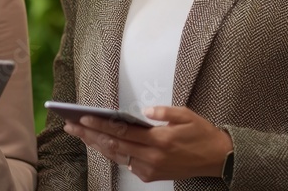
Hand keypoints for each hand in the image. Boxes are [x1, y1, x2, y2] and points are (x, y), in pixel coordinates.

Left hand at [63, 106, 232, 182]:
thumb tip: (145, 111)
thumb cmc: (201, 133)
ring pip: (116, 157)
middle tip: (70, 125)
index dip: (101, 125)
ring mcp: (150, 169)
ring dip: (95, 145)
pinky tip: (100, 144)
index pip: (123, 133)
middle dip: (89, 135)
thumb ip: (164, 112)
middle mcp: (152, 157)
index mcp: (160, 140)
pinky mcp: (151, 176)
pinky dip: (112, 153)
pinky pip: (126, 164)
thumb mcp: (187, 115)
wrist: (217, 159)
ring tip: (79, 133)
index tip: (83, 117)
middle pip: (113, 146)